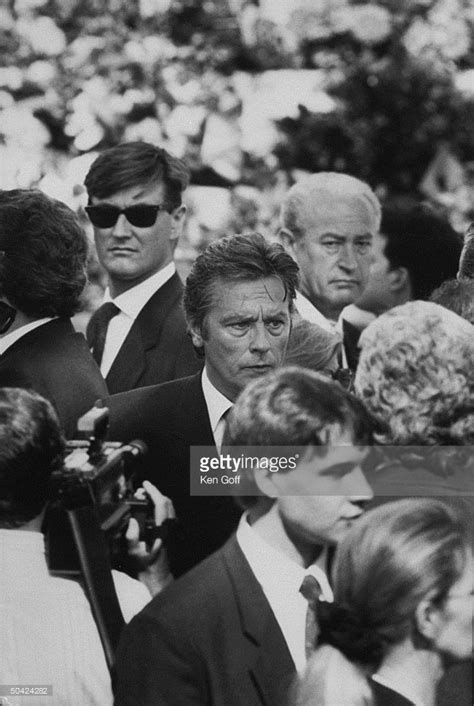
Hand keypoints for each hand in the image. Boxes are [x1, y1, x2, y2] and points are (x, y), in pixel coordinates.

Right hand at [125, 480, 174, 594]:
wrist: (157, 576)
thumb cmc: (146, 566)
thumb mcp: (134, 553)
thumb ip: (132, 536)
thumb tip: (132, 520)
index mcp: (162, 530)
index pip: (161, 503)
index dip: (154, 491)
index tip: (145, 484)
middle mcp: (169, 527)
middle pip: (167, 501)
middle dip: (154, 492)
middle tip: (141, 491)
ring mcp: (172, 529)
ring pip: (169, 506)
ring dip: (158, 498)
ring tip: (144, 497)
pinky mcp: (171, 531)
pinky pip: (169, 512)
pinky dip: (160, 505)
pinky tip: (150, 508)